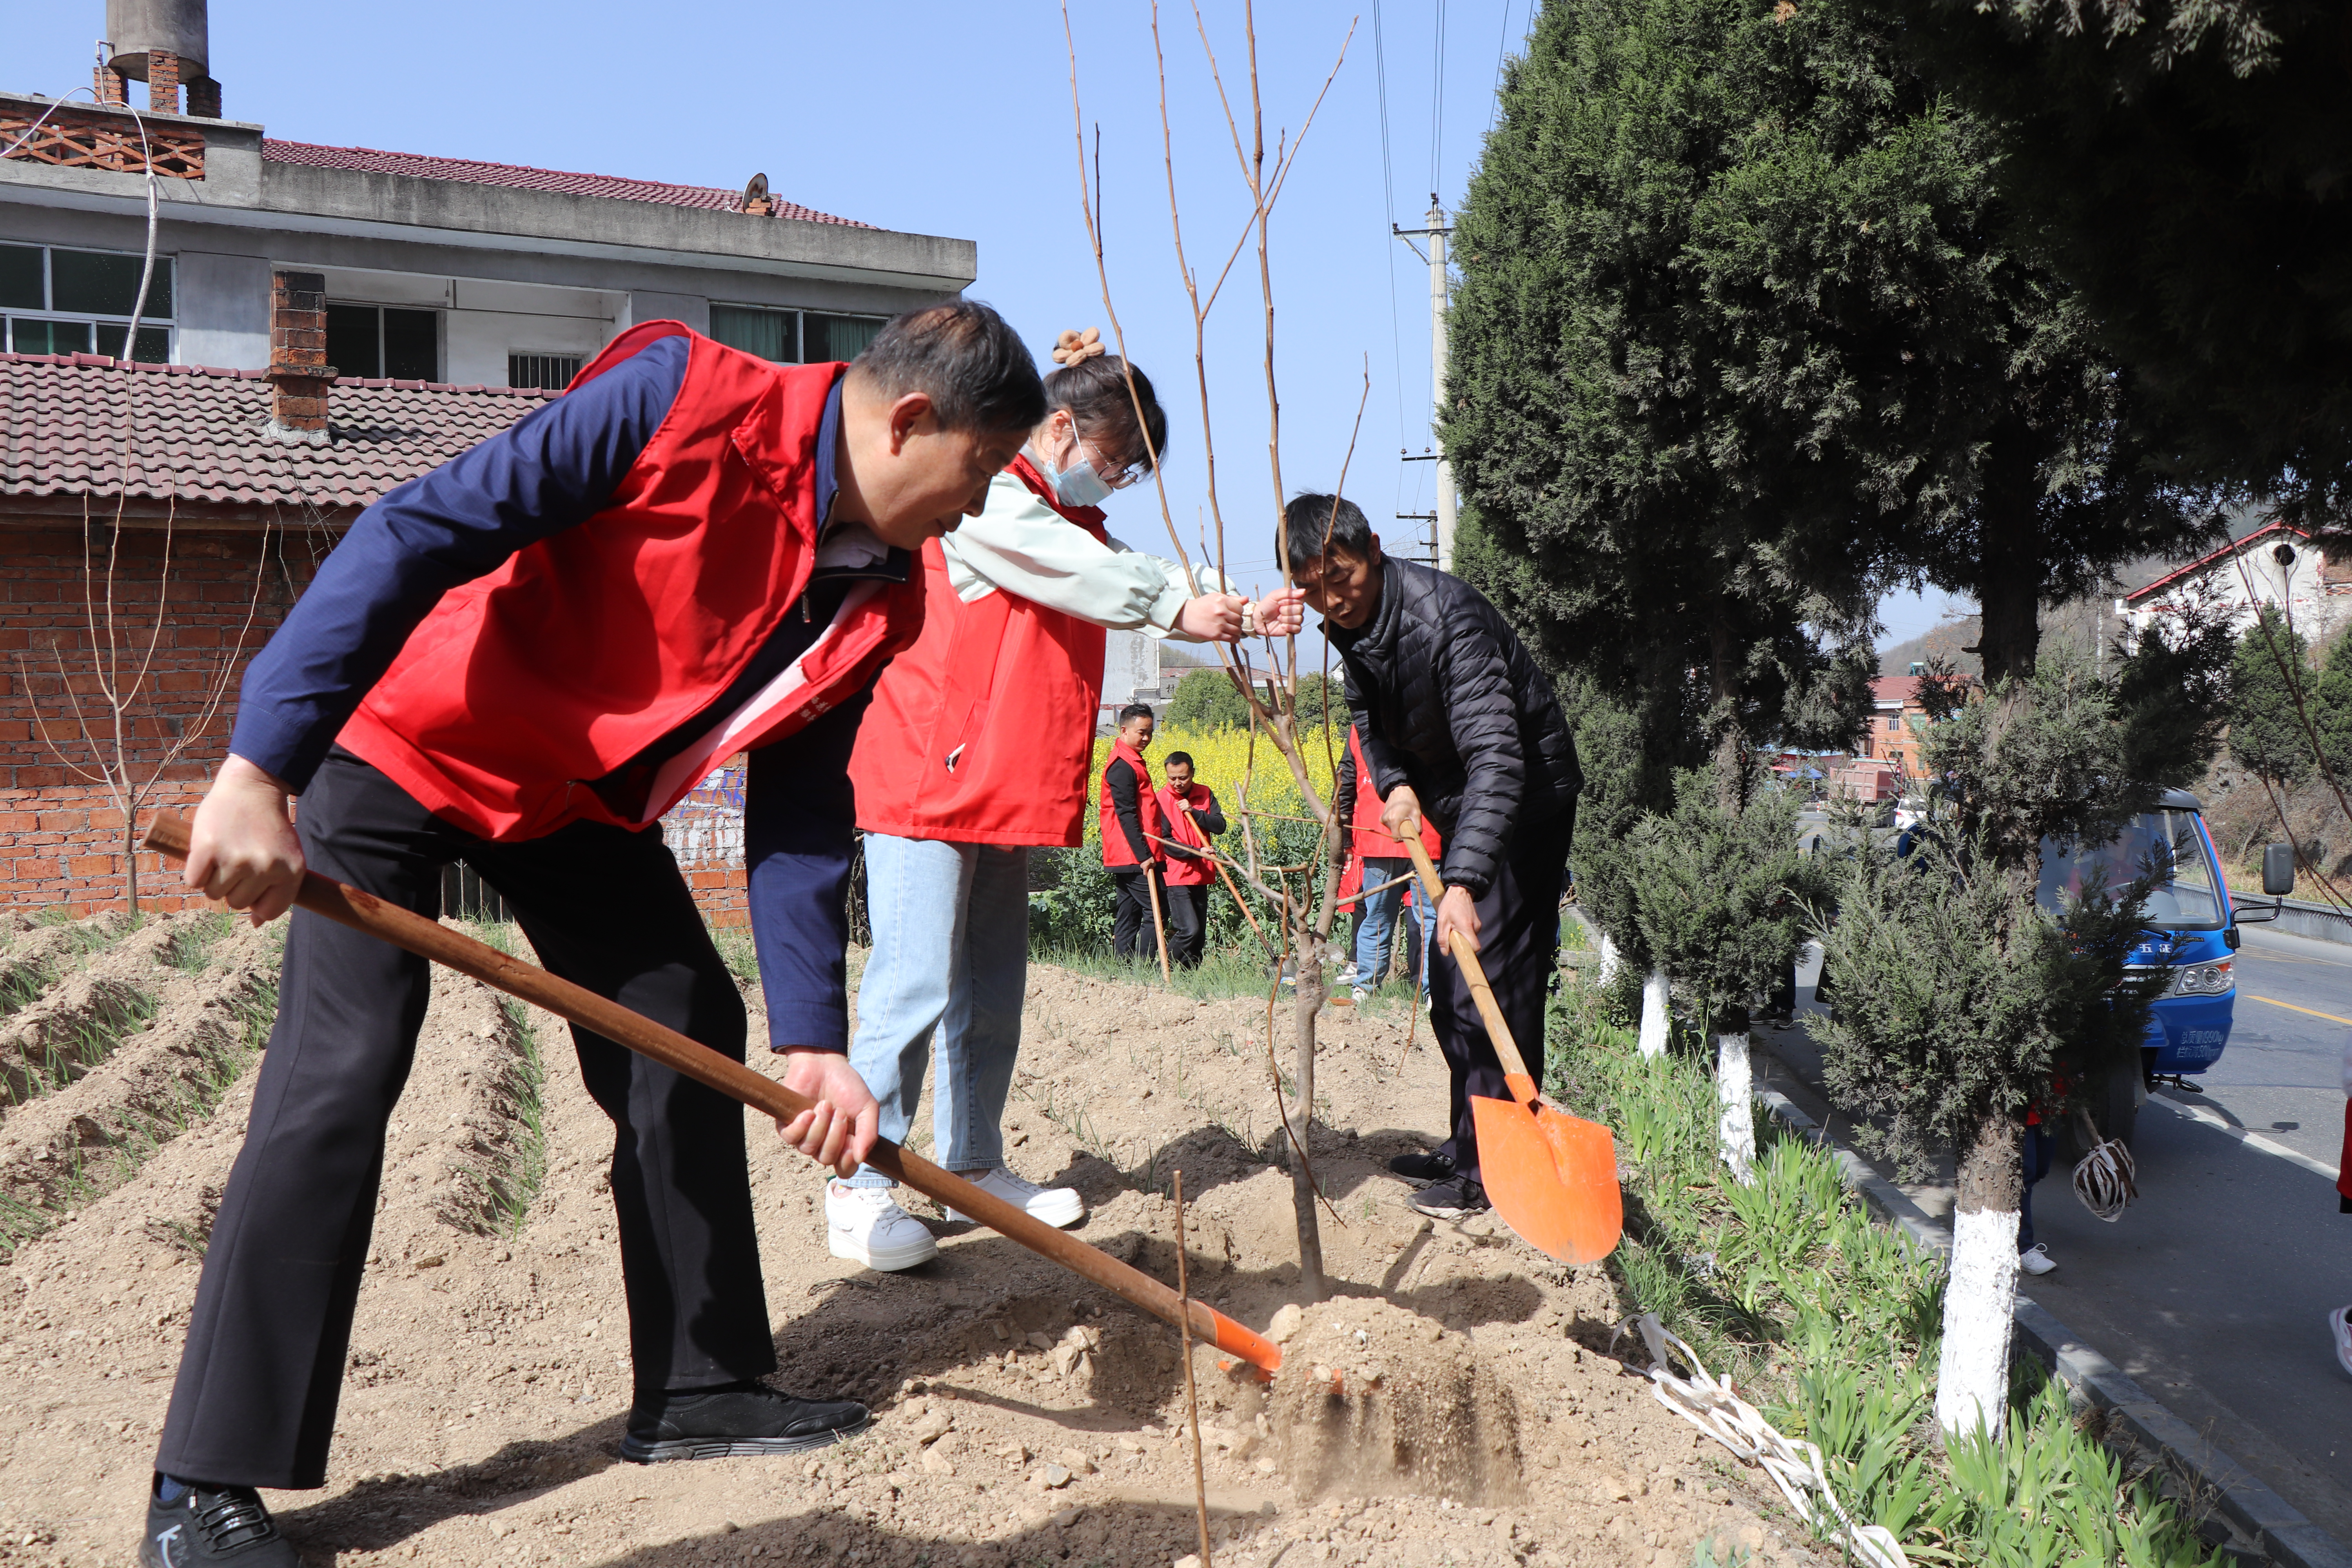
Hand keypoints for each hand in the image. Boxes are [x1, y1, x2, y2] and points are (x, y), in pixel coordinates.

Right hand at [185, 755, 303, 924]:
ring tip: (225, 854)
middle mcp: (265, 868)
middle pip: (236, 904)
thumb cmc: (268, 828)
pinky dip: (196, 871)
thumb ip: (277, 891)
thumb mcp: (287, 858)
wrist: (252, 788)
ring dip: (214, 879)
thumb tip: (256, 924)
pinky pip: (193, 882)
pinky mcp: (208, 849)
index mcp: (290, 872)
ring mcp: (236, 859)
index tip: (254, 885)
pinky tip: (208, 852)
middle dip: (234, 886)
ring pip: (214, 894)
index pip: (269, 912)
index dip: (257, 902)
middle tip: (238, 860)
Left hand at [776, 1049, 881, 1176]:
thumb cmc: (847, 1085)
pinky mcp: (787, 1125)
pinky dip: (801, 1126)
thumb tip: (860, 1158)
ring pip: (809, 1148)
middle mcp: (822, 1143)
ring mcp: (804, 1135)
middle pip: (826, 1158)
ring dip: (820, 1126)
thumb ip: (869, 1133)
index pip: (843, 1169)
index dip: (846, 1163)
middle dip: (835, 1135)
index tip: (851, 1144)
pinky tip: (808, 1111)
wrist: (824, 1063)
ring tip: (825, 1105)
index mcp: (843, 1143)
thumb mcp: (867, 1107)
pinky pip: (791, 1138)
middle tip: (840, 1112)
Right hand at [1175, 591, 1249, 640]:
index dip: (1239, 612)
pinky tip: (1231, 636)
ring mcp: (1219, 624)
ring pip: (1237, 630)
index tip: (1236, 614)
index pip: (1240, 608)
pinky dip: (1234, 639)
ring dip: (1237, 631)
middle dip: (1238, 622)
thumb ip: (1232, 599)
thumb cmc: (1200, 606)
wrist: (1184, 615)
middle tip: (1233, 622)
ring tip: (1231, 629)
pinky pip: (1232, 639)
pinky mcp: (1216, 635)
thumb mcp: (1215, 597)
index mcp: (1222, 601)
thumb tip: (1246, 599)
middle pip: (1240, 620)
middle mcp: (1221, 612)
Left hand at [1250, 586, 1306, 638]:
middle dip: (1286, 610)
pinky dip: (1288, 627)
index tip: (1279, 602)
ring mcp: (1295, 620)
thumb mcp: (1274, 595)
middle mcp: (1296, 610)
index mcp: (1293, 600)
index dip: (1289, 602)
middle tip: (1278, 611)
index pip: (1300, 600)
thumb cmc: (1265, 606)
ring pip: (1298, 619)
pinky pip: (1297, 628)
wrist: (1258, 620)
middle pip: (1299, 609)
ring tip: (1278, 618)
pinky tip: (1282, 625)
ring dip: (1286, 619)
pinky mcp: (1293, 629)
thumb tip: (1303, 591)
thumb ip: (1288, 592)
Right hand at [1379, 785, 1423, 845]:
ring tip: (1403, 818)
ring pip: (1392, 830)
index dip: (1403, 838)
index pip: (1396, 838)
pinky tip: (1398, 816)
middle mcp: (1386, 821)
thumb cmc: (1409, 800)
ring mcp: (1382, 819)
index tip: (1408, 834)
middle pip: (1394, 834)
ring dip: (1398, 827)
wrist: (1399, 790)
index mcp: (1394, 820)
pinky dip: (1394, 824)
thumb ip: (1417, 826)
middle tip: (1407, 823)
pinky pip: (1389, 825)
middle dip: (1401, 831)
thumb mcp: (1417, 813)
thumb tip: (1417, 836)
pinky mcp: (1381, 818)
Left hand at [1436, 885, 1481, 954]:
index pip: (1475, 948)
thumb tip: (1445, 953)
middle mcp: (1476, 927)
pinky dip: (1464, 931)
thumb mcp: (1442, 922)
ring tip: (1453, 925)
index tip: (1459, 951)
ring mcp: (1477, 924)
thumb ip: (1443, 938)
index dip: (1468, 952)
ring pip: (1470, 937)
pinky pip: (1471, 931)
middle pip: (1471, 943)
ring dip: (1461, 935)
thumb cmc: (1450, 905)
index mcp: (1467, 928)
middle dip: (1461, 942)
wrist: (1459, 890)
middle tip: (1451, 934)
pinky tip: (1457, 922)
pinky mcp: (1476, 921)